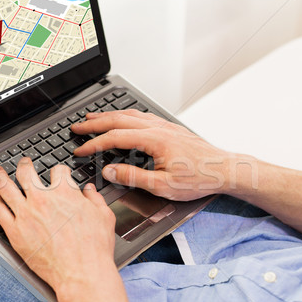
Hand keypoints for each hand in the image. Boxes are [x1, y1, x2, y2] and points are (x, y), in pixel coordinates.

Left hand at [0, 160, 116, 293]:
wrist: (81, 272)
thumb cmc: (94, 248)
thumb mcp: (104, 217)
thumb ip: (95, 200)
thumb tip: (89, 191)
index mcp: (65, 193)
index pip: (58, 171)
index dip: (58, 171)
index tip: (57, 173)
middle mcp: (43, 199)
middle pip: (26, 173)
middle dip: (24, 164)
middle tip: (22, 163)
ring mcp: (26, 214)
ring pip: (7, 187)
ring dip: (0, 176)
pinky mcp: (15, 231)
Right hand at [72, 109, 244, 200]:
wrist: (225, 169)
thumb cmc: (199, 178)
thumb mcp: (163, 186)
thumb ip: (133, 177)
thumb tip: (109, 170)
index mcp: (153, 140)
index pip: (114, 138)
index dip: (93, 144)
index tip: (80, 150)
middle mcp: (158, 128)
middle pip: (118, 120)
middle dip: (94, 123)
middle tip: (77, 127)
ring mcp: (165, 126)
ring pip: (130, 115)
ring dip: (108, 115)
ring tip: (93, 118)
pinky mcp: (170, 128)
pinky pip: (142, 116)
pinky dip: (125, 116)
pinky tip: (122, 119)